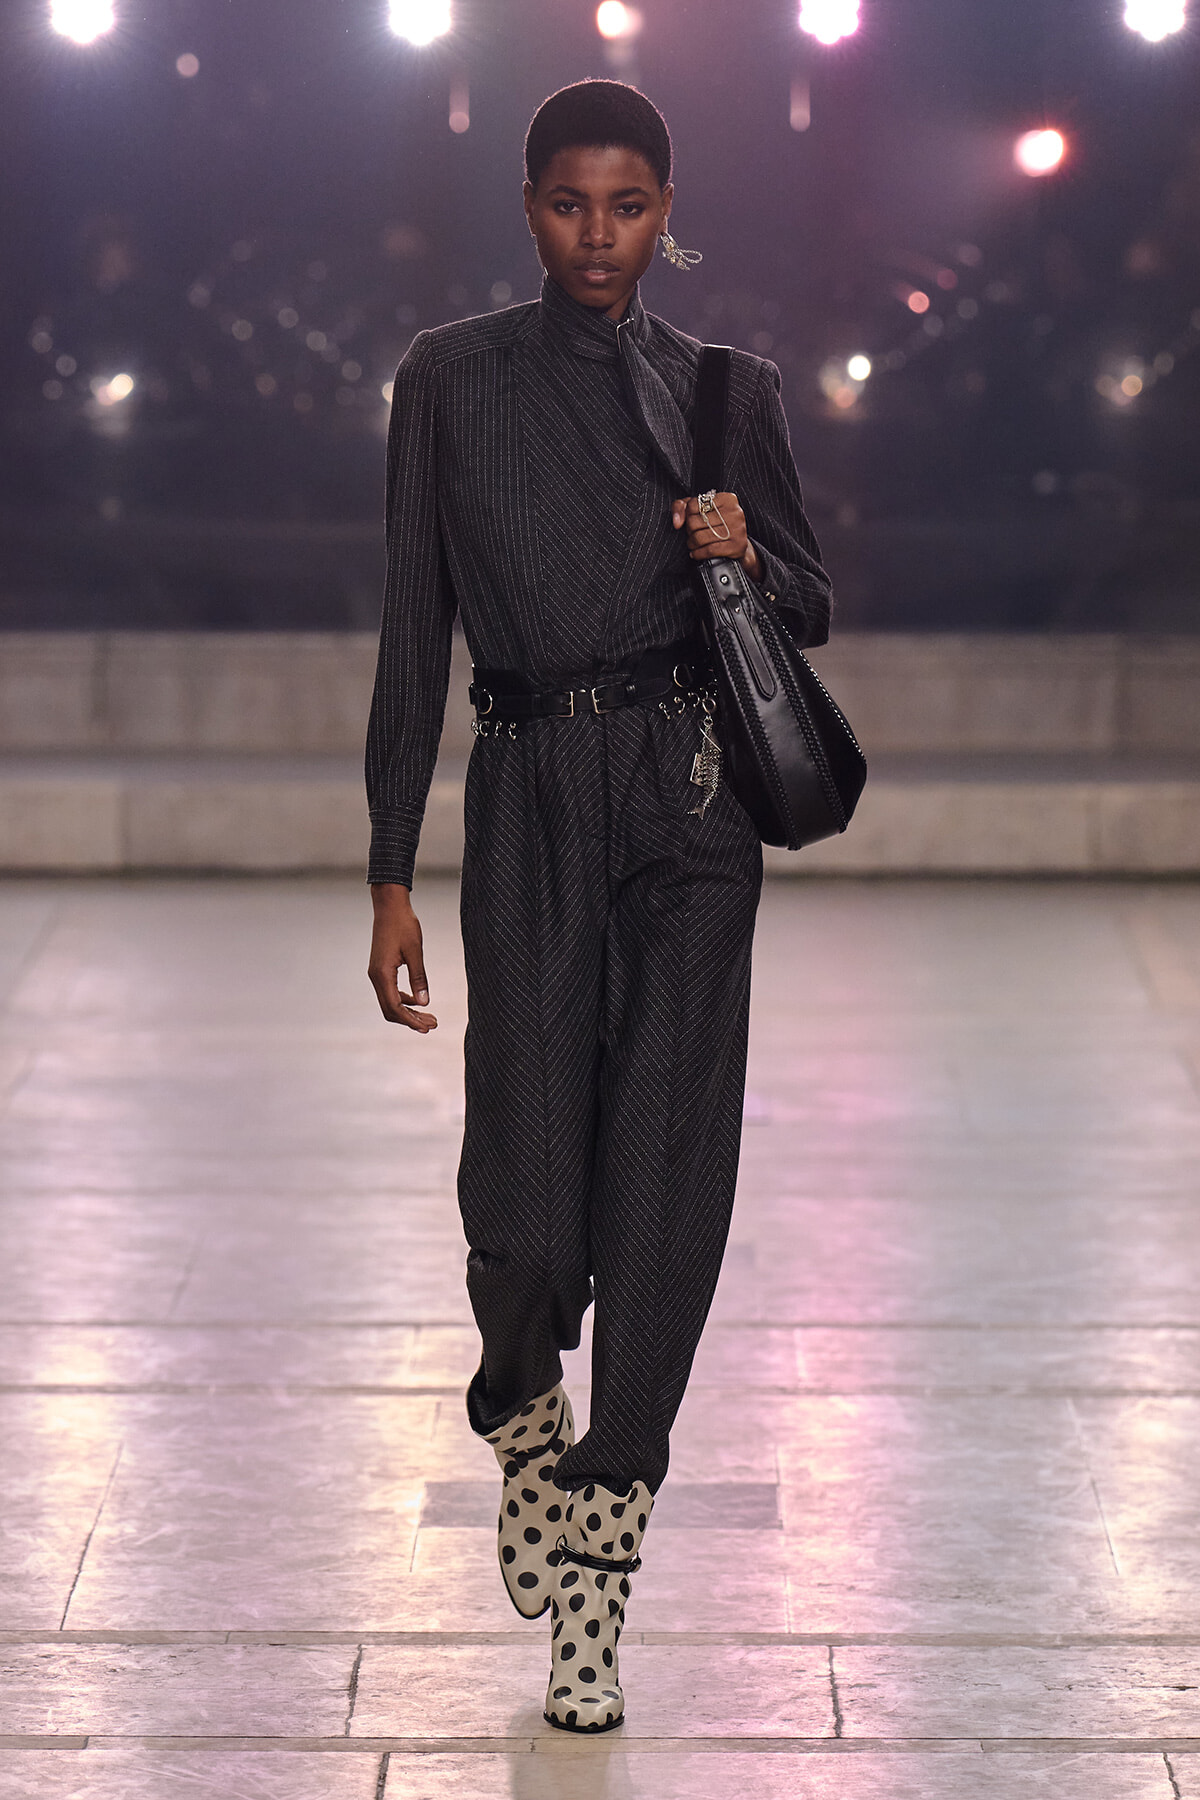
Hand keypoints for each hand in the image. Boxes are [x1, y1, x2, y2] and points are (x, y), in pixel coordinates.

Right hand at [368, 884, 437, 1032]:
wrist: (389, 906)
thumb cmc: (403, 925)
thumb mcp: (415, 951)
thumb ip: (419, 978)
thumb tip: (425, 1003)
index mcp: (382, 974)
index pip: (395, 1007)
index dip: (411, 1020)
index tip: (427, 1027)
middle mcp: (376, 976)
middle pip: (390, 1009)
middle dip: (411, 1020)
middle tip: (432, 1024)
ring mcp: (376, 973)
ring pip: (389, 1002)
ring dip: (408, 1011)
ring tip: (428, 1017)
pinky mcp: (380, 969)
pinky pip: (390, 992)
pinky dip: (403, 1000)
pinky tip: (418, 1001)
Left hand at [672, 492, 761, 581]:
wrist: (738, 543)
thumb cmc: (717, 523)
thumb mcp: (700, 509)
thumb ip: (682, 507)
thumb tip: (677, 522)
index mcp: (727, 498)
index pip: (694, 504)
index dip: (687, 515)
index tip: (691, 520)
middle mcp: (734, 512)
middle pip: (695, 522)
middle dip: (689, 530)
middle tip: (691, 534)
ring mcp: (737, 529)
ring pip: (701, 537)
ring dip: (692, 543)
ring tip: (692, 544)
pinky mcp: (737, 545)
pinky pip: (710, 550)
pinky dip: (698, 553)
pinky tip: (695, 553)